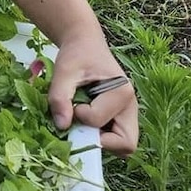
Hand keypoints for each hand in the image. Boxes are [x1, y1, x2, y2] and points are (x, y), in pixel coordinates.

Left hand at [46, 39, 138, 156]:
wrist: (85, 45)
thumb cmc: (77, 55)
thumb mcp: (64, 70)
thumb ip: (59, 96)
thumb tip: (62, 126)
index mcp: (122, 92)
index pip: (100, 122)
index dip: (81, 117)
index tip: (74, 104)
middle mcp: (131, 107)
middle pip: (127, 144)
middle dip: (100, 142)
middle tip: (80, 126)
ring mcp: (128, 114)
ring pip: (122, 145)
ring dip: (99, 140)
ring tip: (82, 121)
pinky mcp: (121, 118)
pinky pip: (116, 139)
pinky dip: (100, 137)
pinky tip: (85, 120)